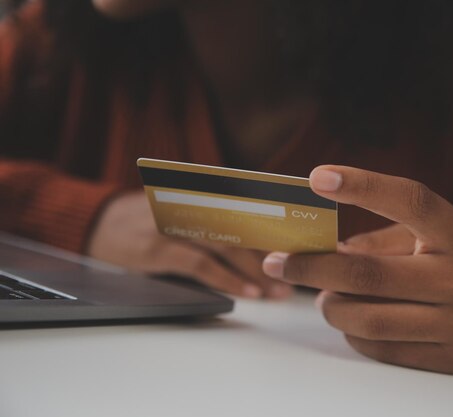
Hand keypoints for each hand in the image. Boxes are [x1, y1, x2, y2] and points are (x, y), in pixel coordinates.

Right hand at [87, 191, 291, 298]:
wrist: (94, 223)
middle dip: (274, 251)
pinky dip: (227, 278)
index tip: (306, 241)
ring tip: (281, 291)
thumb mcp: (184, 208)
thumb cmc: (150, 219)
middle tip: (300, 272)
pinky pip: (200, 264)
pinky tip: (249, 292)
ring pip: (228, 245)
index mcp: (202, 190)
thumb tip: (267, 242)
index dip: (279, 223)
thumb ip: (218, 217)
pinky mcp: (156, 248)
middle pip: (244, 226)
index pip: (249, 204)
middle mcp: (190, 201)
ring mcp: (173, 224)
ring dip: (258, 270)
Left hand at [263, 166, 452, 373]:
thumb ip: (383, 238)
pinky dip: (354, 332)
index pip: (412, 201)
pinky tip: (353, 319)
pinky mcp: (451, 359)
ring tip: (323, 295)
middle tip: (280, 262)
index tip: (319, 178)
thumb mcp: (434, 236)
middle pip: (370, 275)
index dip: (365, 187)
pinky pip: (382, 349)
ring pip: (369, 319)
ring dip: (331, 306)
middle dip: (313, 268)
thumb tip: (325, 249)